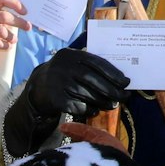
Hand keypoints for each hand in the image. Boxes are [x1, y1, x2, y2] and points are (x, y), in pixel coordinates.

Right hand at [0, 0, 30, 72]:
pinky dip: (6, 45)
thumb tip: (25, 16)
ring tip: (14, 40)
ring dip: (11, 37)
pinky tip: (7, 46)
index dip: (15, 3)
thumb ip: (4, 14)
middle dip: (19, 22)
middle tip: (28, 27)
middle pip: (4, 16)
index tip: (24, 12)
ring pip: (2, 31)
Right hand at [2, 49, 131, 158]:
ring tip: (113, 105)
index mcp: (71, 54)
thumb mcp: (74, 63)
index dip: (113, 73)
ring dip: (102, 101)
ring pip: (86, 94)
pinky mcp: (55, 98)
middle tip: (124, 96)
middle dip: (111, 89)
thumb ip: (92, 66)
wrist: (39, 87)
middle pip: (92, 79)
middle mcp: (63, 66)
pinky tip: (94, 111)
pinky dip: (88, 110)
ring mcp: (57, 82)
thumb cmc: (65, 75)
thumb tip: (121, 79)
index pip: (96, 62)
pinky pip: (77, 106)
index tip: (126, 82)